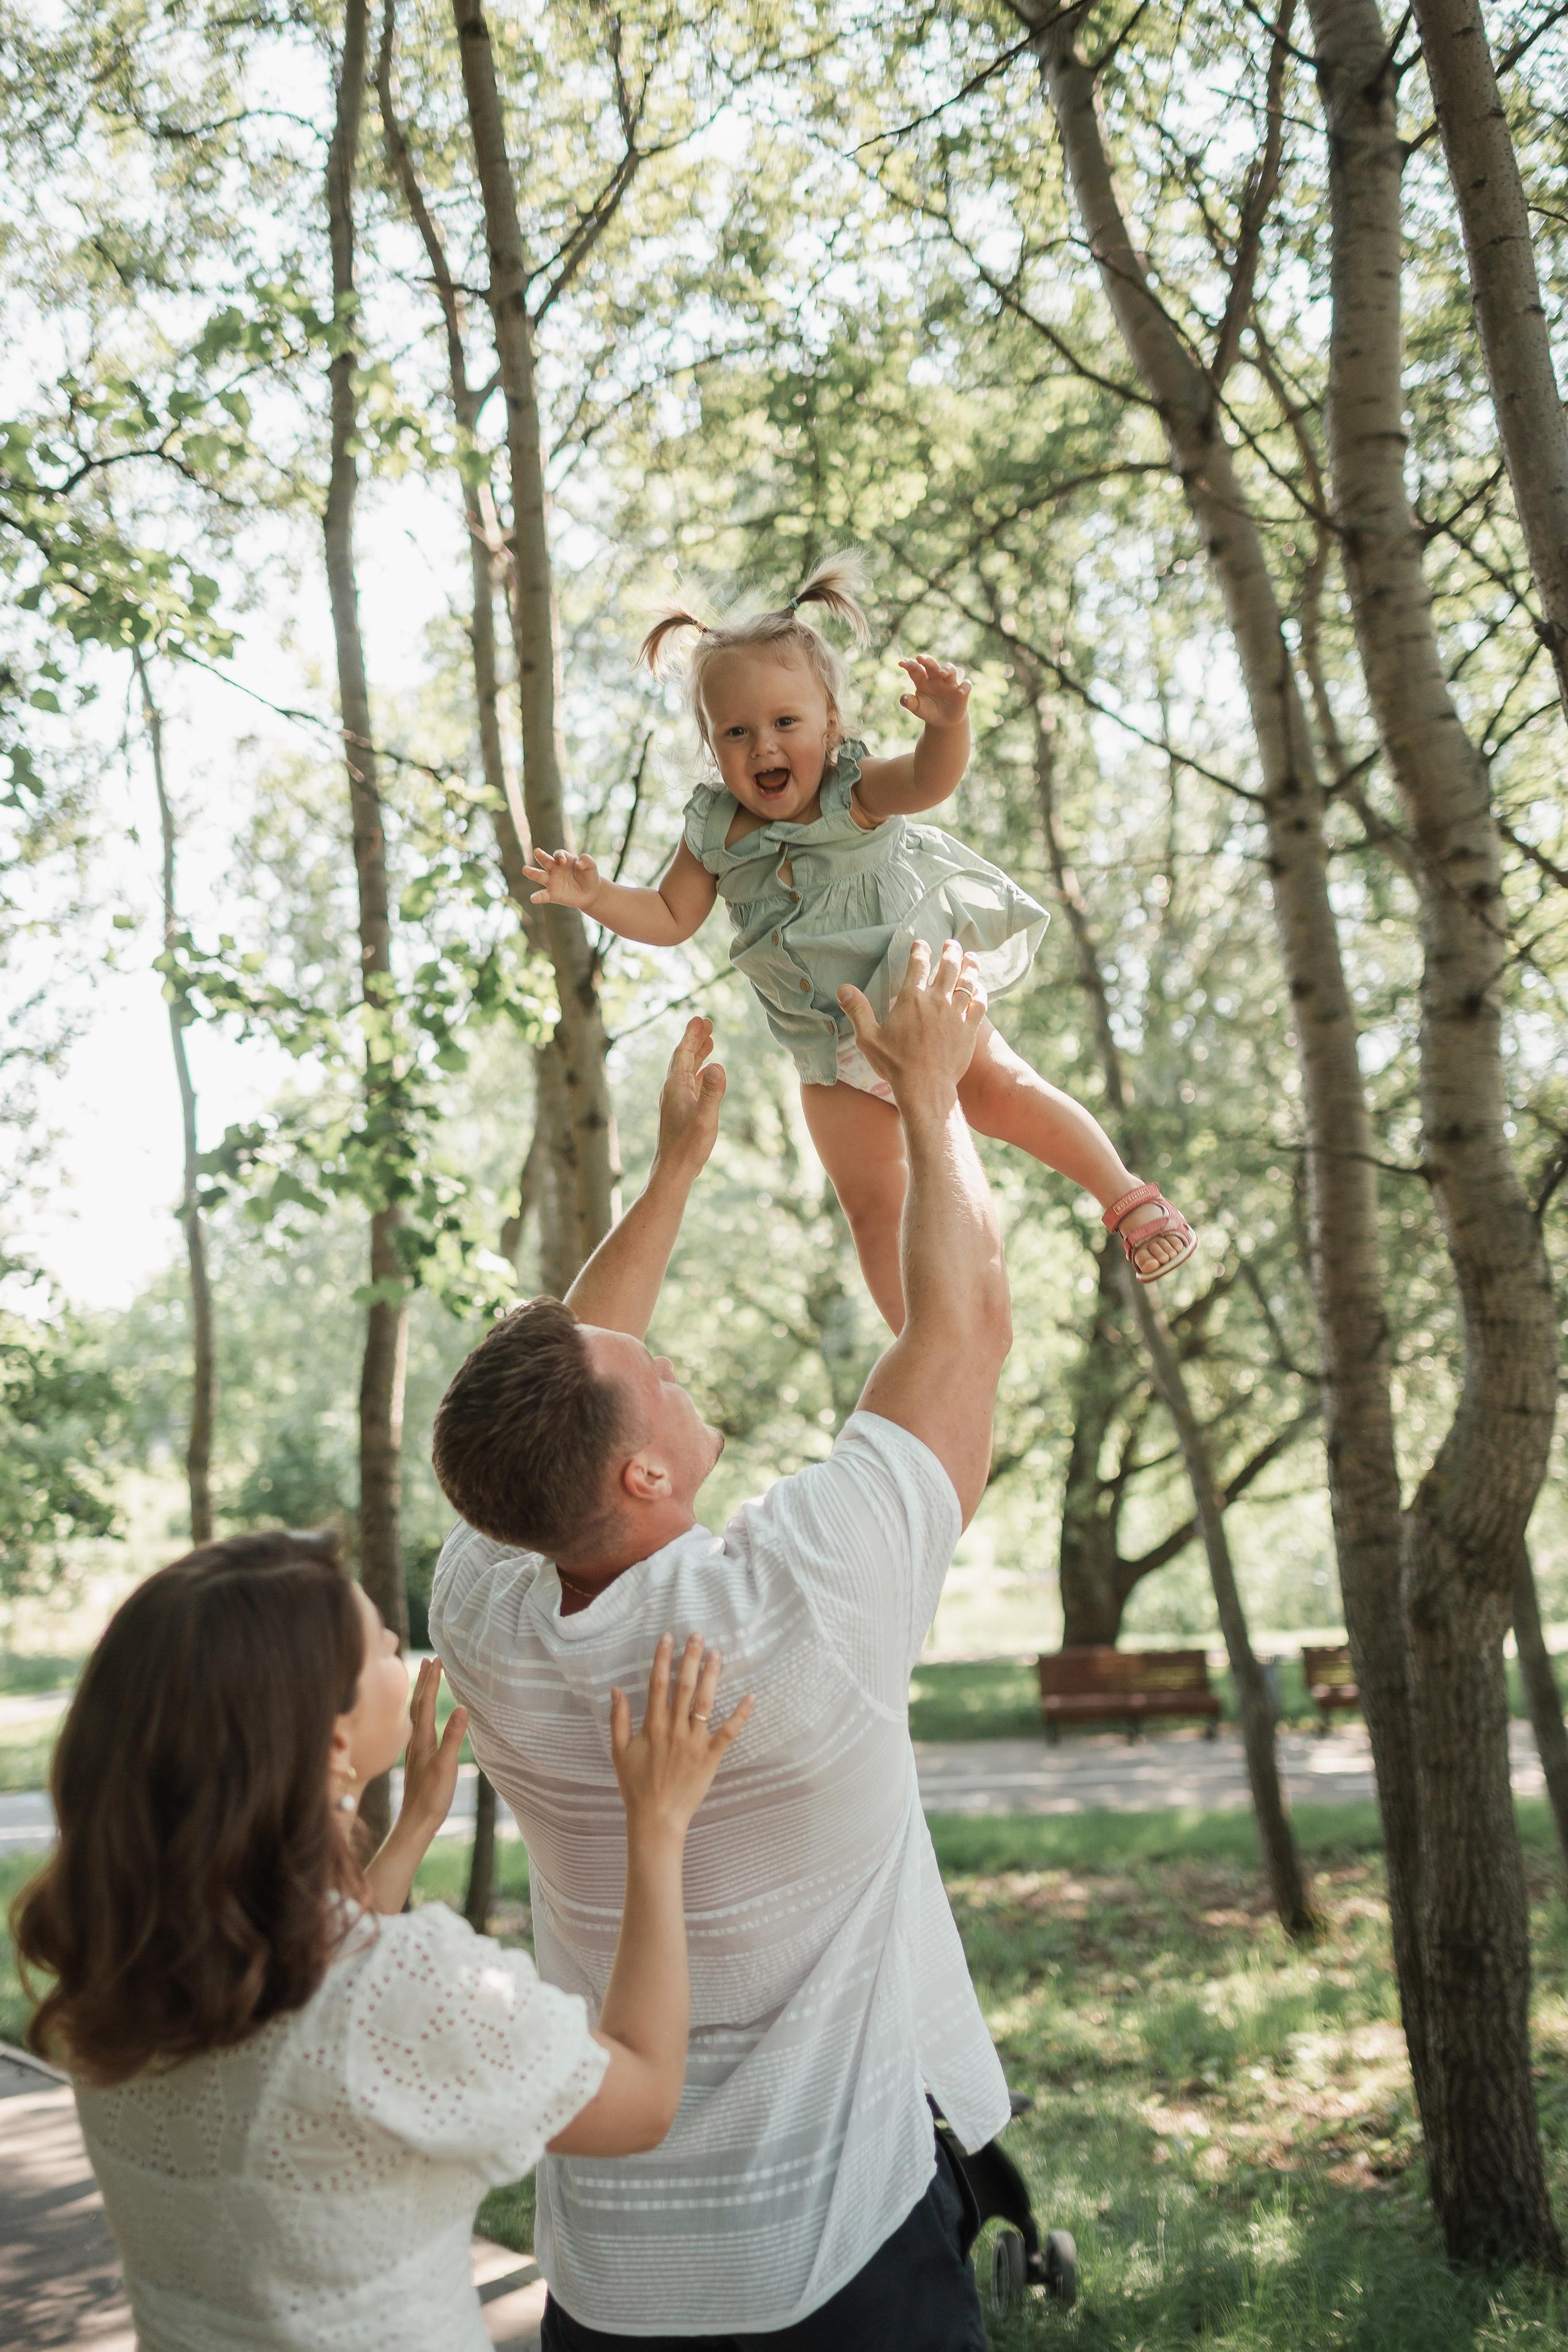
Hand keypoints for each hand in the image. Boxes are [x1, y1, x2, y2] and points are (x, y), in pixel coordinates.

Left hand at [399, 1659, 467, 1832]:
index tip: (437, 1659)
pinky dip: (424, 1711)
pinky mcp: (419, 1758)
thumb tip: (462, 1706)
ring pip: (418, 1714)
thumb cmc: (432, 1796)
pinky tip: (426, 1717)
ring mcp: (416, 1749)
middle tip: (429, 1659)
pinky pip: (420, 1726)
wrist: (415, 1822)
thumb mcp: (447, 1765)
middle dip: (424, 1681)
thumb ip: (454, 1736)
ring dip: (423, 1694)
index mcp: (423, 1739)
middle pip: (419, 1704)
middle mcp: (416, 1740)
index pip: (426, 1702)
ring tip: (427, 1680)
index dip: (432, 1680)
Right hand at [524, 846, 601, 911]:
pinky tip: (533, 899)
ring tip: (525, 869)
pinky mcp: (553, 895)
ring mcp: (552, 882)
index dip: (559, 856)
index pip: (558, 855)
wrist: (590, 893)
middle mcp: (555, 869)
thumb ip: (587, 861)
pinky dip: (538, 897)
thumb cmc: (589, 877)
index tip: (563, 861)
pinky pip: (543, 895)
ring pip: (539, 876)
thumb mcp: (592, 867)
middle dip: (541, 856)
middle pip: (546, 861)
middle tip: (537, 852)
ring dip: (532, 873)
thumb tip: (579, 863)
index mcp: (564, 860)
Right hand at [611, 1633, 753, 1842]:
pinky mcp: (711, 1757)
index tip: (668, 1638)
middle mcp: (674, 1729)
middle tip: (698, 1636)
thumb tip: (615, 1689)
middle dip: (691, 1659)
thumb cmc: (636, 1786)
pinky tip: (750, 1697)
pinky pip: (728, 1732)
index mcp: (653, 1726)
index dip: (663, 1659)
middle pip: (684, 1687)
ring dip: (712, 1677)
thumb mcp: (619, 1752)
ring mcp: (694, 1742)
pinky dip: (740, 1715)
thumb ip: (619, 1719)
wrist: (656, 1818)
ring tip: (718, 1655)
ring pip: (705, 1703)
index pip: (658, 1684)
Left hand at [654, 1016, 725, 1177]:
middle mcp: (673, 1090)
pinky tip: (706, 1074)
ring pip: (687, 1070)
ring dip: (698, 1055)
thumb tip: (718, 1066)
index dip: (692, 1035)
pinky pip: (690, 1084)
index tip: (700, 1019)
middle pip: (684, 1058)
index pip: (683, 1053)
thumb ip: (713, 1092)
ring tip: (708, 1042)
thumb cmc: (688, 1146)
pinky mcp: (680, 1111)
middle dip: (695, 1040)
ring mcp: (676, 1100)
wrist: (673, 1170)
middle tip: (706, 1023)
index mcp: (676, 1086)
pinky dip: (699, 1073)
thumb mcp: (705, 1118)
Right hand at [838, 938, 987, 1109]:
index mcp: (911, 999)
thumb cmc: (895, 1064)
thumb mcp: (868, 1038)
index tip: (920, 943)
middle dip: (950, 951)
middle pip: (948, 966)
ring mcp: (956, 1014)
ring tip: (971, 957)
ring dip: (970, 966)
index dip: (919, 950)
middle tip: (952, 943)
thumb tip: (843, 988)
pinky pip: (980, 1004)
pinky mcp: (970, 1029)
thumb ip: (857, 1010)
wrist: (925, 1087)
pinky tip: (980, 989)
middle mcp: (936, 1000)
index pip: (918, 964)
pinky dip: (980, 993)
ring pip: (968, 981)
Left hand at [898, 655, 970, 729]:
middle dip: (927, 660)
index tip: (901, 663)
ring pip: (950, 670)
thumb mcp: (917, 708)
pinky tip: (960, 691)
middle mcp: (936, 679)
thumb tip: (904, 698)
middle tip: (920, 658)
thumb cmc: (928, 711)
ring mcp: (949, 684)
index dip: (909, 665)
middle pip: (932, 665)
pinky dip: (965, 687)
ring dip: (946, 669)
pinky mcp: (962, 692)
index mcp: (923, 681)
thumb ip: (909, 703)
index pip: (916, 669)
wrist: (943, 722)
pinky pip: (966, 686)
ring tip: (941, 673)